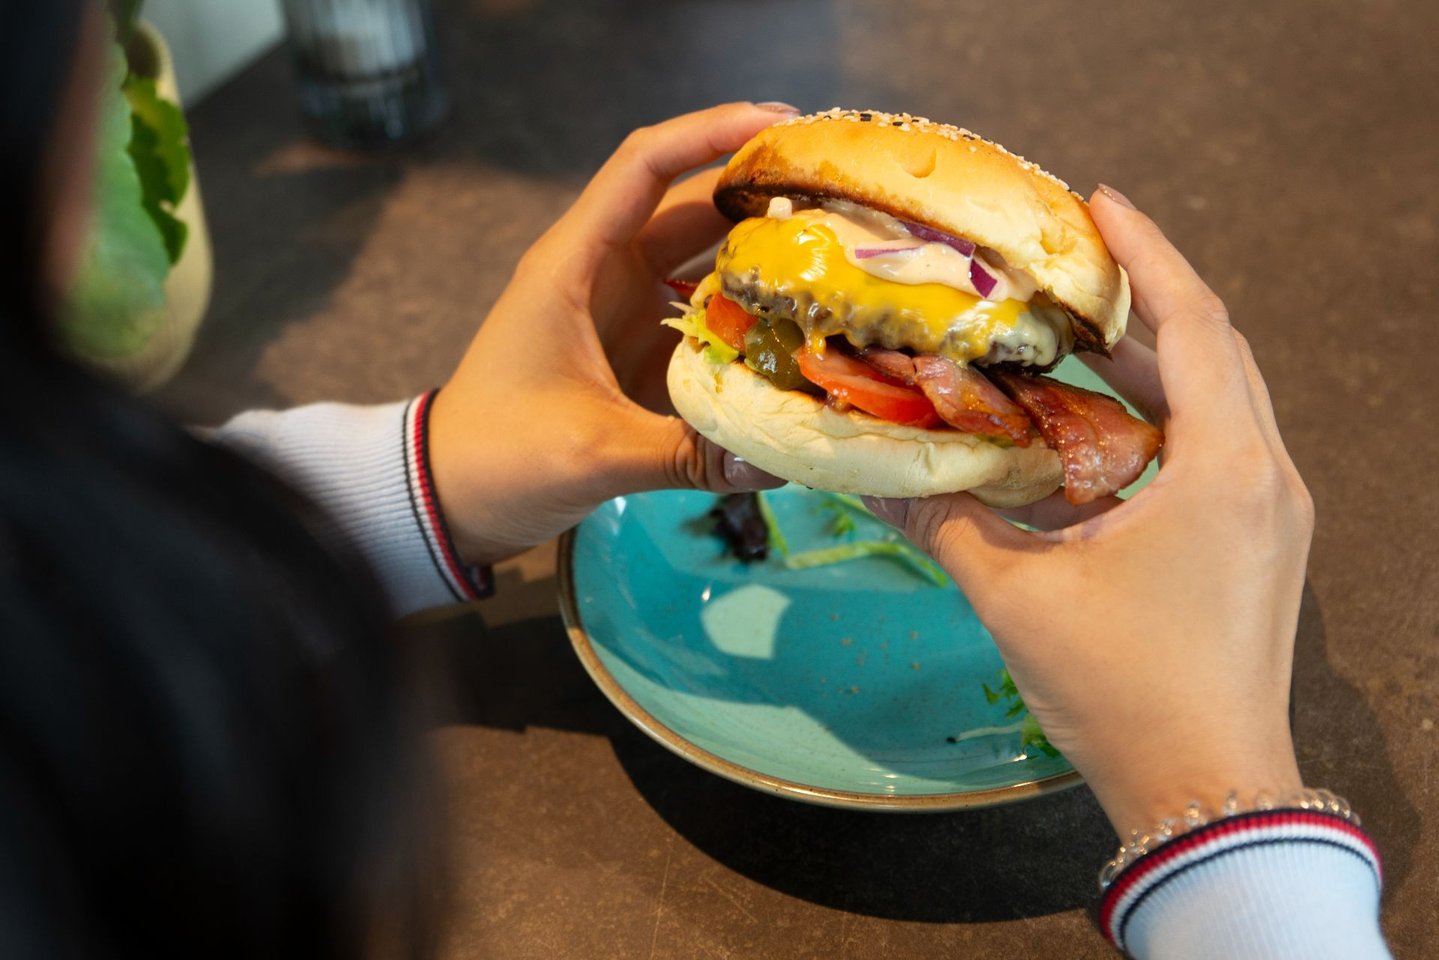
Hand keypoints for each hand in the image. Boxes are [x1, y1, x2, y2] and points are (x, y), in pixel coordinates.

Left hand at [428, 102, 792, 564]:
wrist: (451, 497)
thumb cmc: (497, 455)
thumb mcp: (592, 452)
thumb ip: (684, 454)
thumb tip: (774, 460)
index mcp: (573, 265)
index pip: (645, 166)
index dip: (711, 133)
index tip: (782, 125)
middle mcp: (602, 273)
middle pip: (691, 207)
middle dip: (761, 194)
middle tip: (842, 199)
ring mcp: (623, 310)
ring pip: (703, 261)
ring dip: (762, 257)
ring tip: (838, 256)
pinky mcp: (638, 351)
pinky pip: (704, 317)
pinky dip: (748, 316)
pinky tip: (802, 327)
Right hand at [867, 187, 1311, 835]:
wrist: (1205, 789)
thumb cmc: (1123, 688)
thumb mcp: (1017, 594)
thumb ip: (942, 521)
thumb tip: (865, 473)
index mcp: (1224, 468)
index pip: (1195, 323)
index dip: (1146, 252)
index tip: (1097, 202)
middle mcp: (1265, 475)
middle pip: (1216, 350)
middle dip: (1146, 298)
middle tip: (1072, 263)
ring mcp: (1272, 513)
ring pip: (1219, 402)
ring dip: (1153, 363)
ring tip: (1077, 336)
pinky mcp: (1260, 547)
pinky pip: (1215, 451)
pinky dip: (1159, 424)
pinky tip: (1094, 434)